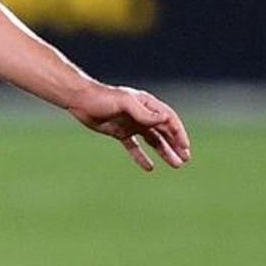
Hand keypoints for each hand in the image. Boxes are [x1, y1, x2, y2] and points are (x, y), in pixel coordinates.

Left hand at [67, 83, 190, 170]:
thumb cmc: (102, 98)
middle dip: (175, 145)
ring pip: (153, 140)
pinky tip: (149, 167)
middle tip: (185, 159)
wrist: (80, 101)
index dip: (178, 132)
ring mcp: (131, 124)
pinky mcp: (120, 132)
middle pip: (164, 131)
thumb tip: (164, 120)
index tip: (185, 147)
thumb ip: (143, 112)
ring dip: (164, 152)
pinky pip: (134, 146)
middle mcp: (141, 114)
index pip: (169, 119)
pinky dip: (141, 156)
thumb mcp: (124, 103)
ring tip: (175, 165)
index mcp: (146, 104)